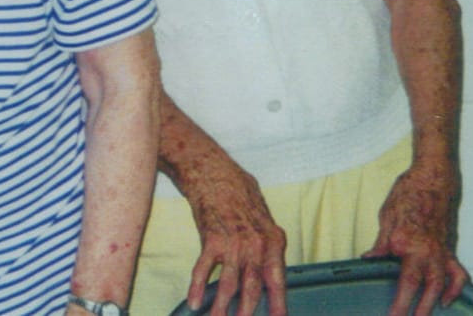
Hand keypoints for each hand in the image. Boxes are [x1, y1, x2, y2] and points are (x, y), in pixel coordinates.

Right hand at [182, 159, 287, 315]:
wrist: (213, 170)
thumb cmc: (238, 192)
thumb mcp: (263, 218)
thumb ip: (267, 244)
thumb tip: (266, 268)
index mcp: (273, 240)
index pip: (277, 279)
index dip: (278, 302)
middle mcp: (256, 243)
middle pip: (252, 286)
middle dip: (247, 310)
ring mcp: (234, 241)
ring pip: (229, 283)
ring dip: (222, 306)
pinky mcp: (210, 238)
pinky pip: (204, 269)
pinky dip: (198, 287)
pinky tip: (195, 302)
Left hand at [365, 160, 467, 315]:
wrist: (432, 179)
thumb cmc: (407, 194)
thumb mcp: (386, 216)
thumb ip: (381, 242)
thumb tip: (370, 259)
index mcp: (406, 245)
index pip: (404, 283)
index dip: (400, 303)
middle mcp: (426, 252)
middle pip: (424, 290)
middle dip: (418, 310)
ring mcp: (440, 251)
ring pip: (441, 285)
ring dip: (433, 304)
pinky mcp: (449, 248)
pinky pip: (456, 273)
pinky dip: (455, 288)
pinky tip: (448, 299)